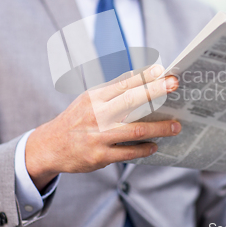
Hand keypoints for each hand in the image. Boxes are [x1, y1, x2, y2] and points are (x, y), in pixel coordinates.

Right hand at [25, 65, 179, 190]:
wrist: (50, 146)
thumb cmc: (76, 119)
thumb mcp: (89, 99)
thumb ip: (113, 89)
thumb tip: (140, 75)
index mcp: (94, 97)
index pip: (123, 83)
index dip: (144, 76)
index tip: (162, 71)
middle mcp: (96, 115)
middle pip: (131, 101)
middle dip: (155, 92)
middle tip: (174, 86)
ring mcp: (98, 136)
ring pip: (135, 130)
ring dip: (159, 128)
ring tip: (175, 126)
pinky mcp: (100, 156)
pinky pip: (128, 153)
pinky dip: (144, 149)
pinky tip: (154, 145)